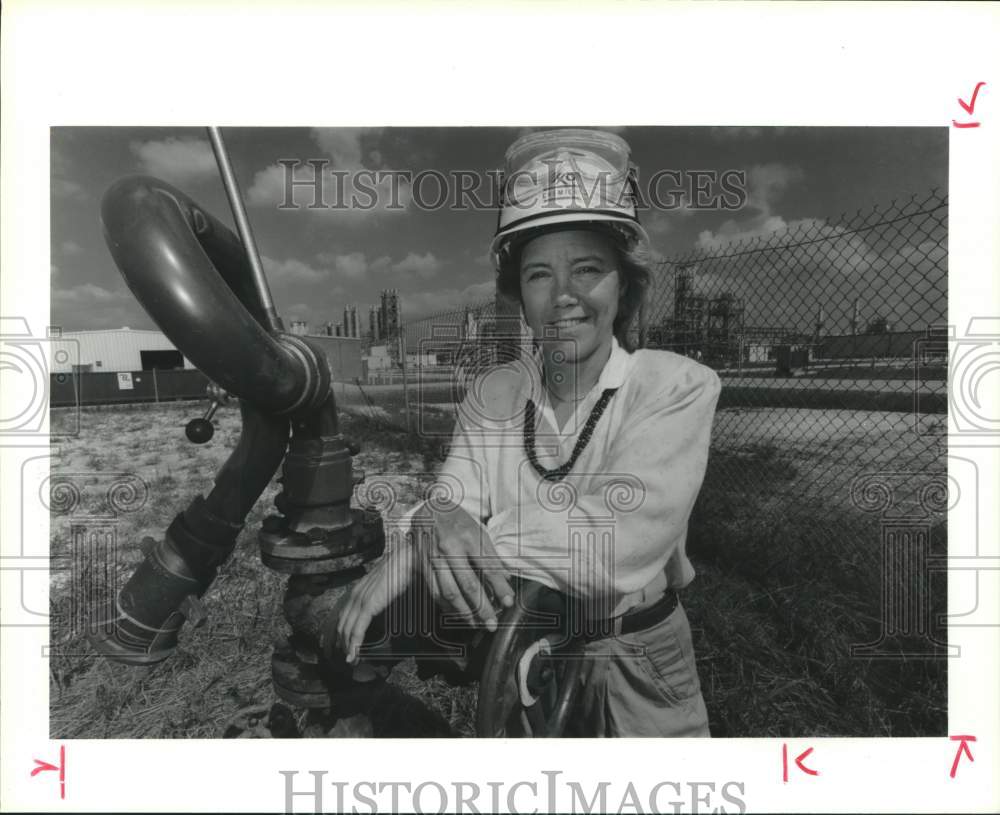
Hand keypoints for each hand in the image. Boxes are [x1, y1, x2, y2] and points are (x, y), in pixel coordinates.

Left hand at [335, 542, 414, 663]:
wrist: (407, 558)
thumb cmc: (402, 569)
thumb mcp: (387, 584)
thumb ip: (383, 594)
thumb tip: (386, 602)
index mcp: (359, 590)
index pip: (344, 614)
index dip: (342, 631)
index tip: (344, 644)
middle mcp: (355, 594)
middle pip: (343, 624)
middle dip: (342, 643)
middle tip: (347, 658)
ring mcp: (360, 600)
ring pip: (348, 629)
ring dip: (348, 647)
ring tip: (351, 661)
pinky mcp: (368, 605)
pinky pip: (358, 629)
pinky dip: (355, 644)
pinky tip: (354, 654)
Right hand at [419, 502, 513, 630]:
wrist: (429, 508)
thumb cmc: (457, 520)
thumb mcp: (478, 531)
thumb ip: (491, 555)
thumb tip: (505, 578)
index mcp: (469, 536)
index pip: (488, 566)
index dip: (499, 587)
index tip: (508, 602)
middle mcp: (450, 547)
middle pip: (468, 584)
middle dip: (482, 607)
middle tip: (491, 624)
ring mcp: (433, 556)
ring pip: (449, 591)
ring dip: (463, 612)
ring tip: (475, 624)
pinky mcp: (421, 564)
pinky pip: (434, 591)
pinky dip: (445, 606)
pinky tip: (456, 614)